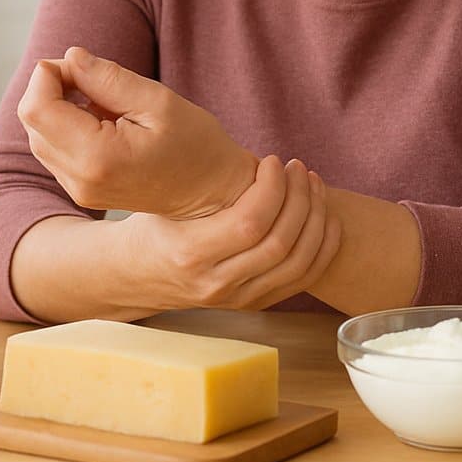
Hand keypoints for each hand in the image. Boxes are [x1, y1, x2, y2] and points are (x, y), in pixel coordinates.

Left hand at [17, 46, 258, 218]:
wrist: (213, 194)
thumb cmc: (196, 147)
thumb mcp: (159, 102)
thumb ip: (110, 78)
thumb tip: (71, 57)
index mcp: (98, 157)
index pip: (37, 108)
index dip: (49, 75)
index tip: (84, 66)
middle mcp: (80, 179)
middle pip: (32, 119)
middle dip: (55, 88)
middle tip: (97, 78)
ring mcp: (78, 189)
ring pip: (39, 133)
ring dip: (62, 107)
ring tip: (108, 104)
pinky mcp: (81, 190)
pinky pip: (55, 148)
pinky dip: (70, 126)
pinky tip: (106, 123)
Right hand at [117, 155, 342, 311]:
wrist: (136, 275)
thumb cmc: (152, 226)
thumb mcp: (164, 201)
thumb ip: (208, 186)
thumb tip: (256, 157)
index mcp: (190, 254)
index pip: (250, 223)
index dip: (272, 188)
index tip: (272, 160)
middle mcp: (216, 283)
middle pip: (280, 243)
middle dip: (300, 198)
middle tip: (298, 167)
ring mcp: (237, 299)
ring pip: (299, 263)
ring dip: (316, 218)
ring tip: (312, 184)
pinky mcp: (254, 303)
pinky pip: (303, 278)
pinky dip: (322, 246)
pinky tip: (325, 216)